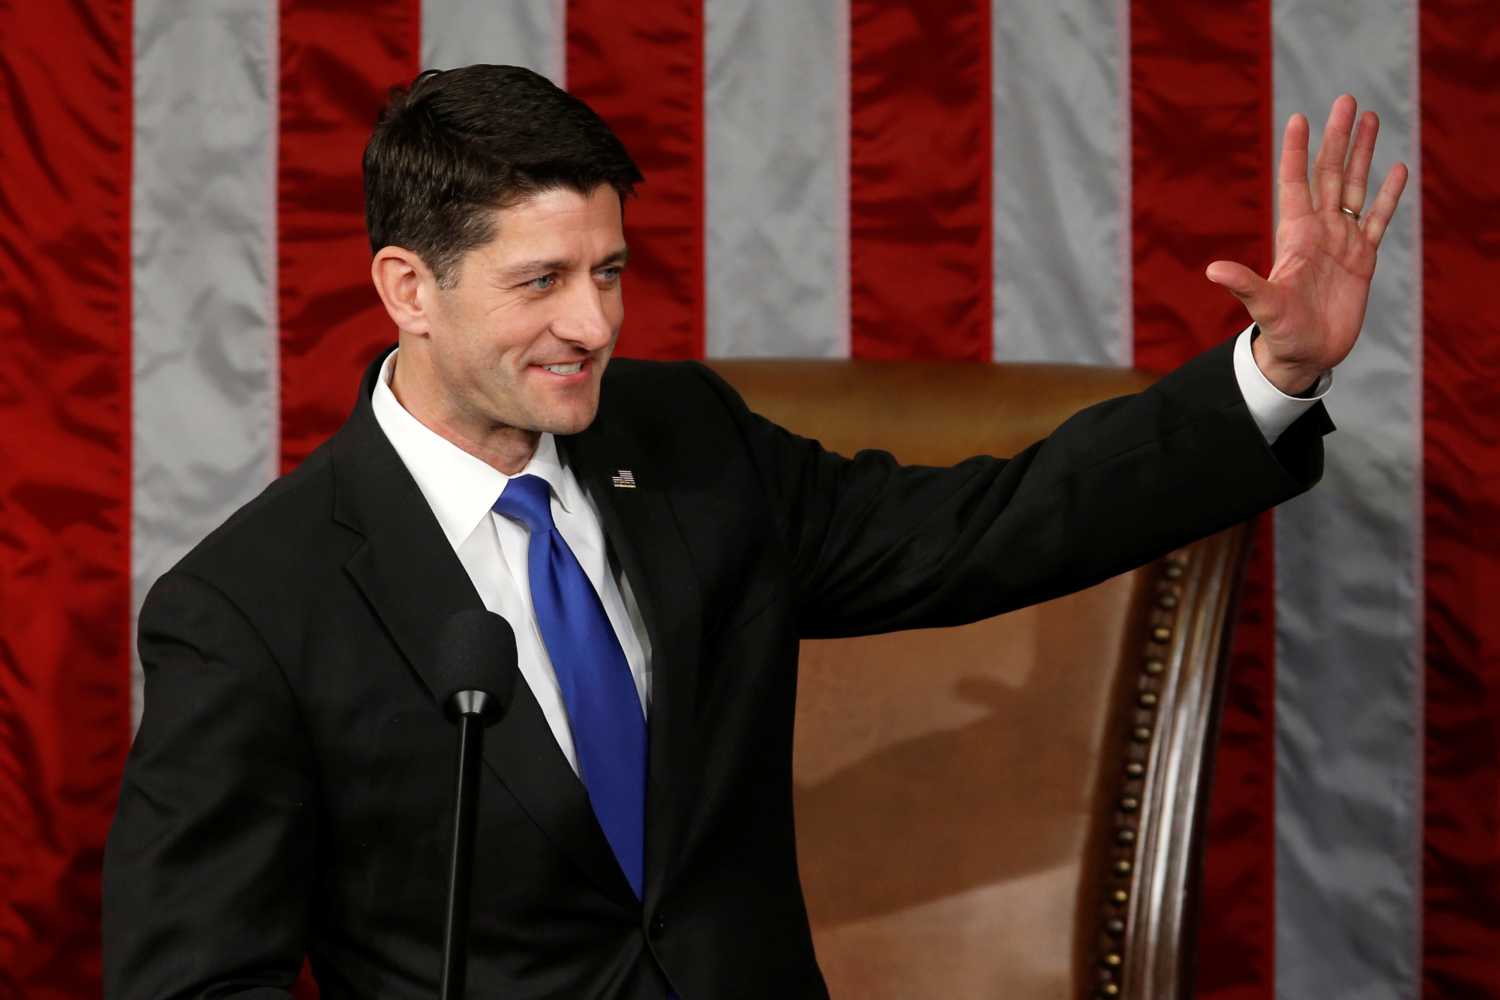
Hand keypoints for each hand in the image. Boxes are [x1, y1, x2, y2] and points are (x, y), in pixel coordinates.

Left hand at [1205, 95, 1407, 393]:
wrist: (1305, 355)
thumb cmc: (1281, 332)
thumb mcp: (1263, 306)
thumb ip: (1244, 285)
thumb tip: (1212, 270)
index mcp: (1295, 236)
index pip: (1296, 182)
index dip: (1297, 151)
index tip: (1300, 117)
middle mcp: (1319, 231)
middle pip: (1329, 173)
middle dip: (1337, 138)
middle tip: (1346, 100)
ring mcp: (1342, 242)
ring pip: (1355, 187)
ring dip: (1362, 154)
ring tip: (1369, 119)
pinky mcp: (1363, 259)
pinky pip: (1378, 219)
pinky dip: (1389, 195)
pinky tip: (1397, 169)